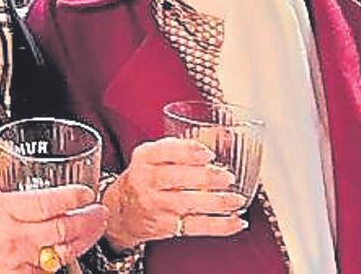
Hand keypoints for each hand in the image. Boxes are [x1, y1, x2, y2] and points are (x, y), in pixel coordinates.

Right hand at [0, 155, 108, 272]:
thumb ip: (0, 168)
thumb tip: (14, 149)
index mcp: (5, 210)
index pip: (46, 203)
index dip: (71, 197)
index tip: (85, 192)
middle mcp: (15, 237)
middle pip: (62, 231)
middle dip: (88, 221)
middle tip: (99, 211)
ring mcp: (21, 261)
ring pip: (63, 254)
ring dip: (84, 241)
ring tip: (93, 228)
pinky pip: (50, 270)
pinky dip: (63, 260)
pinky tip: (70, 251)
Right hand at [102, 137, 247, 251]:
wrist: (123, 210)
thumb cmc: (147, 178)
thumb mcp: (156, 157)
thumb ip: (186, 146)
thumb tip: (224, 135)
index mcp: (144, 157)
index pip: (163, 151)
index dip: (187, 152)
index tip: (208, 154)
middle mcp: (145, 180)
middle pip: (175, 177)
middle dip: (205, 177)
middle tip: (228, 177)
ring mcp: (154, 204)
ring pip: (187, 203)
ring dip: (217, 203)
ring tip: (237, 200)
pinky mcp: (165, 226)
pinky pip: (196, 226)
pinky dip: (219, 225)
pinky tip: (236, 221)